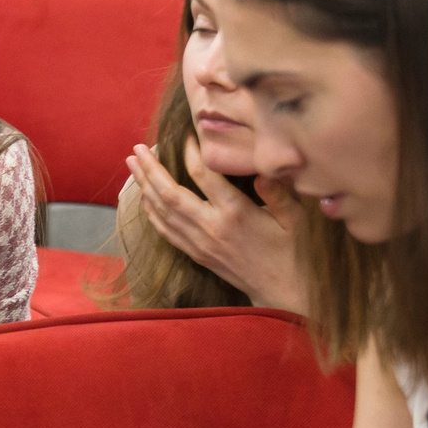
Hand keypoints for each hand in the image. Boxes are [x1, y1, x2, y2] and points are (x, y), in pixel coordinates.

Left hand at [125, 137, 303, 311]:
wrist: (284, 293)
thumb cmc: (293, 252)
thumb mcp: (295, 219)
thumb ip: (277, 192)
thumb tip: (260, 168)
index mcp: (235, 213)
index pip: (204, 176)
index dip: (191, 152)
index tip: (185, 134)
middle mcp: (211, 227)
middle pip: (170, 194)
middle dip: (150, 169)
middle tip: (137, 148)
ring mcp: (200, 243)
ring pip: (163, 212)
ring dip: (144, 187)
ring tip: (132, 164)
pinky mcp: (197, 255)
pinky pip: (166, 232)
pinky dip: (151, 212)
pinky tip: (143, 197)